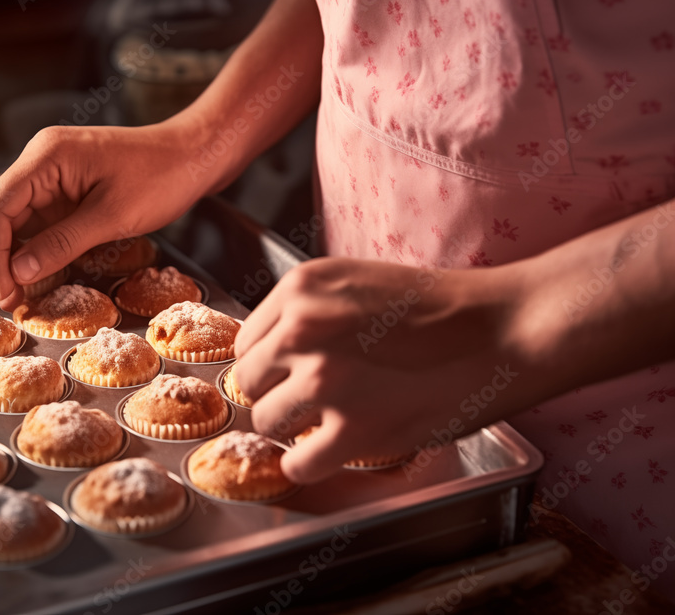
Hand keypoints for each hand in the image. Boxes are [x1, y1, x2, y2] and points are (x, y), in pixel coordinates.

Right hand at [0, 122, 210, 308]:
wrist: (194, 156)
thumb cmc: (161, 175)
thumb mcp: (112, 216)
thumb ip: (62, 243)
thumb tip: (18, 273)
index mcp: (46, 156)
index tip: (3, 292)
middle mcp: (41, 162)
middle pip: (1, 214)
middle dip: (0, 260)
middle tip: (7, 303)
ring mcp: (53, 176)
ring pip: (17, 222)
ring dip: (15, 259)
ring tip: (19, 299)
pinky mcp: (67, 191)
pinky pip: (41, 223)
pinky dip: (38, 251)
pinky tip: (37, 280)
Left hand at [233, 257, 530, 483]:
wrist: (503, 328)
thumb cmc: (440, 307)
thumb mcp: (354, 283)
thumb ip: (307, 311)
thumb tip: (271, 352)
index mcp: (300, 288)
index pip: (246, 341)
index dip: (269, 363)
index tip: (285, 374)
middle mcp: (303, 330)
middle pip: (249, 381)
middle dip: (275, 393)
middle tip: (306, 400)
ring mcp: (326, 380)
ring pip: (267, 421)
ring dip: (290, 429)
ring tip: (324, 422)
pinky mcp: (355, 429)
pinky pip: (298, 463)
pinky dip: (307, 465)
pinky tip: (326, 454)